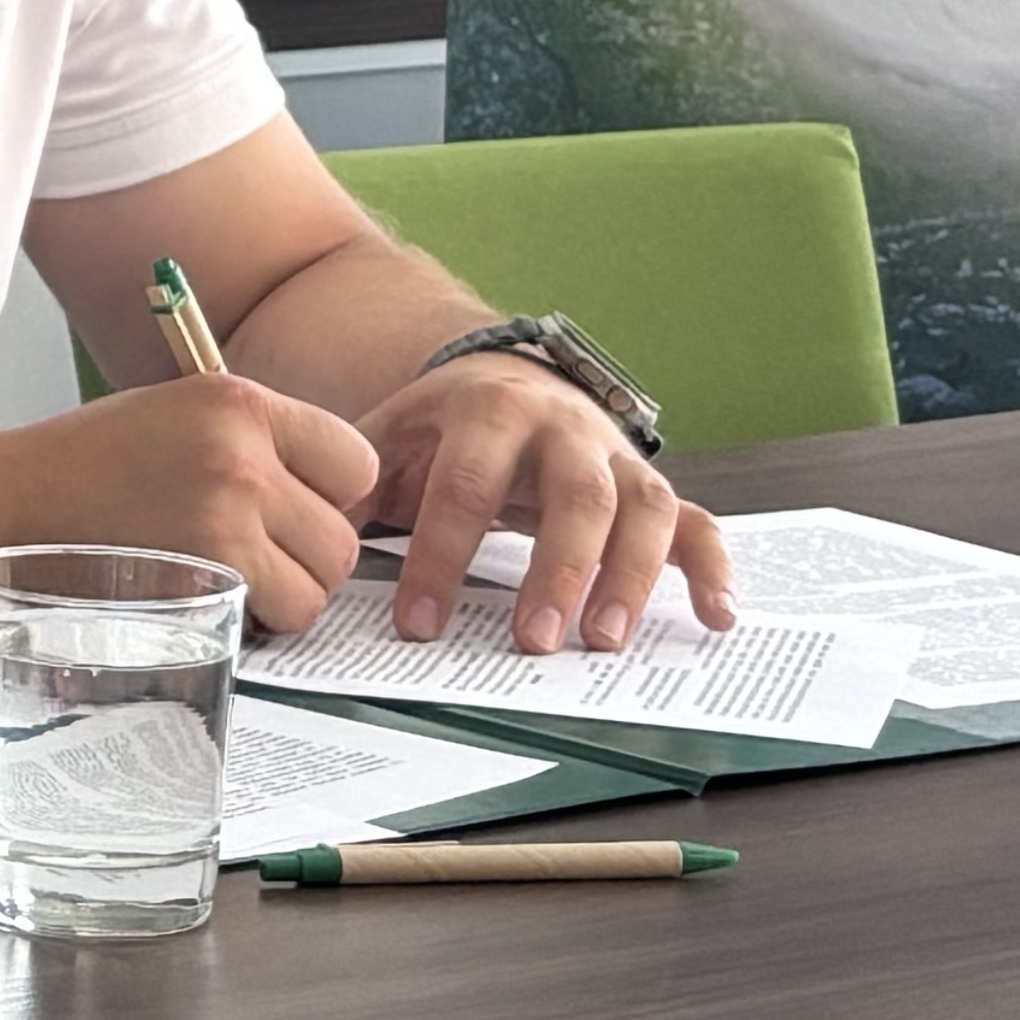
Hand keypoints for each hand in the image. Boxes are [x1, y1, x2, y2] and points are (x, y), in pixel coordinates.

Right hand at [0, 376, 380, 632]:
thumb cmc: (82, 466)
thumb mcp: (175, 415)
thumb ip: (254, 444)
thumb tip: (329, 494)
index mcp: (238, 402)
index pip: (357, 463)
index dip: (328, 498)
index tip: (289, 512)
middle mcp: (243, 456)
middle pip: (343, 537)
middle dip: (304, 559)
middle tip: (249, 557)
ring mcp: (226, 521)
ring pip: (318, 588)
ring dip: (281, 598)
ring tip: (222, 581)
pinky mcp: (205, 581)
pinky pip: (276, 619)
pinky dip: (251, 625)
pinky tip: (203, 602)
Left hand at [356, 359, 732, 651]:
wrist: (501, 377)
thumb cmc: (440, 428)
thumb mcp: (388, 438)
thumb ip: (350, 487)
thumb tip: (302, 546)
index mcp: (486, 409)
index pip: (464, 486)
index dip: (439, 556)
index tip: (418, 624)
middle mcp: (561, 427)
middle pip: (573, 495)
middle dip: (554, 570)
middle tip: (532, 642)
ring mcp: (613, 455)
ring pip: (642, 508)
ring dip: (630, 577)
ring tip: (603, 642)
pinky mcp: (650, 483)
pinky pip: (695, 521)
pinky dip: (713, 566)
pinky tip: (717, 617)